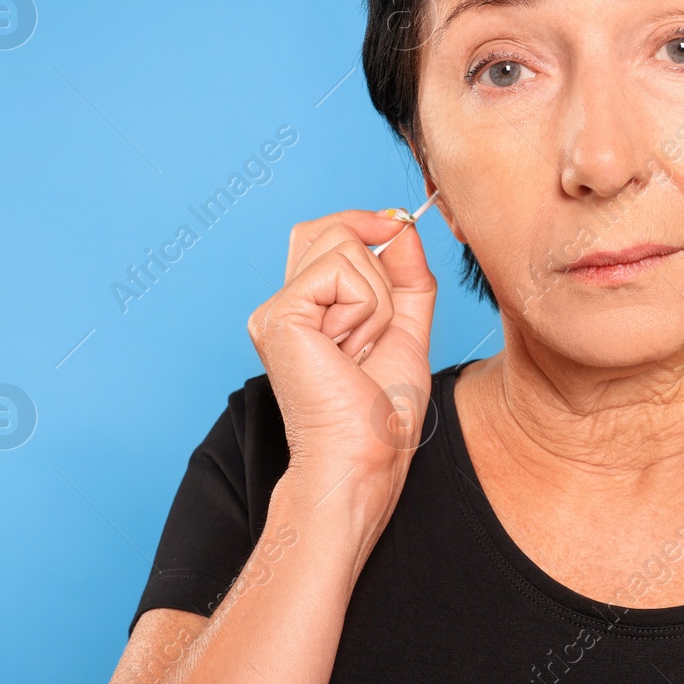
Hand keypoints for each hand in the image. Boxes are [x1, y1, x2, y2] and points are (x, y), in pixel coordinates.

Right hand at [246, 208, 436, 492]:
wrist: (365, 458)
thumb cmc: (382, 413)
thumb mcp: (408, 327)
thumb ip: (408, 275)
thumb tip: (402, 227)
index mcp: (308, 306)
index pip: (328, 231)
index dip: (368, 225)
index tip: (399, 232)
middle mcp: (285, 303)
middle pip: (334, 229)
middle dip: (380, 273)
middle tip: (374, 335)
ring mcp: (276, 309)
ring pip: (346, 246)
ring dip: (377, 301)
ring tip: (360, 351)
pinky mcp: (279, 316)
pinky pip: (341, 271)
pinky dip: (366, 309)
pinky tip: (350, 351)